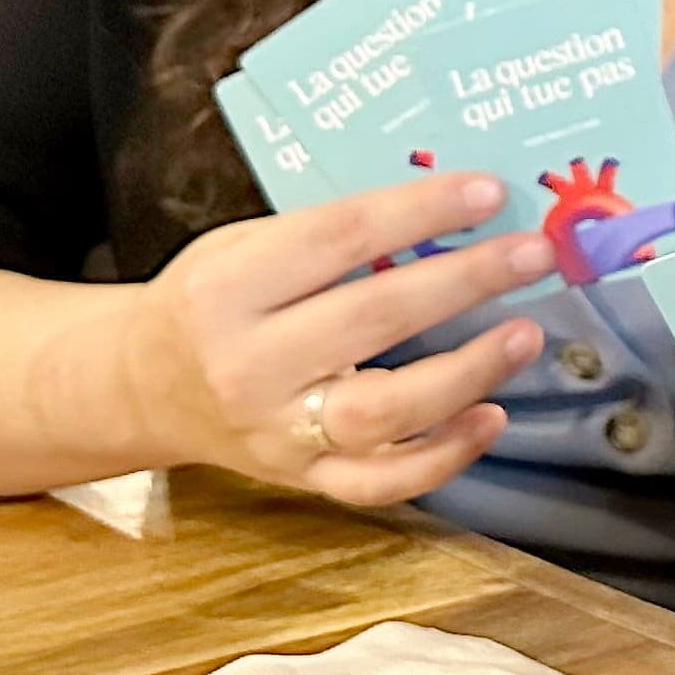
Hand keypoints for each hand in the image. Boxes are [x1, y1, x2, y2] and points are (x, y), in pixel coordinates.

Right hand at [106, 169, 549, 506]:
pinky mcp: (301, 480)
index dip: (419, 211)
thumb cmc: (210, 303)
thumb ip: (327, 236)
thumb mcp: (241, 247)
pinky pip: (379, 483)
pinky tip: (490, 417)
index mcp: (227, 288)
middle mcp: (248, 364)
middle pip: (373, 319)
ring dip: (467, 371)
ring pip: (385, 412)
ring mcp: (276, 432)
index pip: (338, 237)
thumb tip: (452, 209)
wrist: (140, 389)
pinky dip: (442, 457)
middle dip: (465, 281)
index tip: (487, 191)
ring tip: (526, 333)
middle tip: (534, 253)